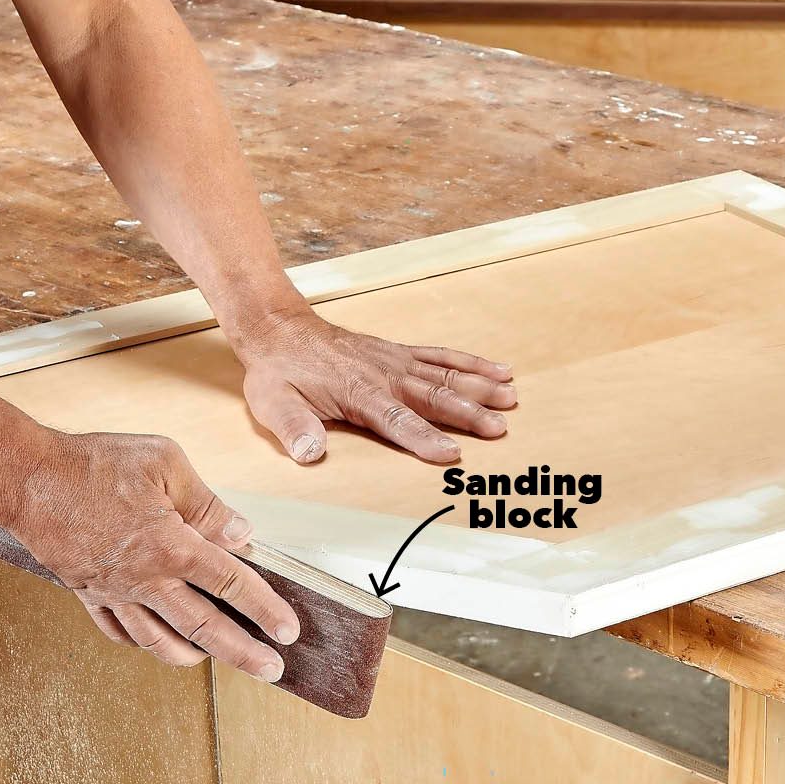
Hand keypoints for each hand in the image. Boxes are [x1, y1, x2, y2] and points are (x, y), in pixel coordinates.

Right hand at [4, 431, 298, 675]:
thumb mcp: (164, 462)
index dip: (265, 608)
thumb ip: (207, 503)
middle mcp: (146, 579)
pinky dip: (144, 643)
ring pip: (161, 640)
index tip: (288, 629)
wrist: (27, 478)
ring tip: (217, 660)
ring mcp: (115, 592)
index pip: (232, 583)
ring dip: (195, 656)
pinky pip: (120, 631)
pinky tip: (157, 642)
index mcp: (172, 546)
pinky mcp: (87, 592)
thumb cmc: (94, 463)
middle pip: (205, 627)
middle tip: (271, 669)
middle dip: (243, 652)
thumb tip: (240, 532)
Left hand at [235, 306, 514, 463]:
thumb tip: (310, 455)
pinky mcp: (398, 353)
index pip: (396, 421)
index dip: (423, 438)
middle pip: (432, 397)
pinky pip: (440, 356)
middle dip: (467, 414)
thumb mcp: (273, 404)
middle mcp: (383, 375)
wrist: (278, 328)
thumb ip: (294, 430)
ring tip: (512, 398)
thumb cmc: (277, 372)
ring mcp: (394, 361)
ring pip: (444, 375)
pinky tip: (498, 369)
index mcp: (356, 393)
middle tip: (499, 429)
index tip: (451, 454)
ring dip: (479, 387)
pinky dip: (470, 362)